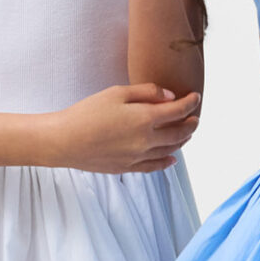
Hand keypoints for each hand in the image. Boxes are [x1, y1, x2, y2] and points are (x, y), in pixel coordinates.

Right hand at [52, 83, 200, 172]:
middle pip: (179, 133)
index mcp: (145, 118)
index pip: (179, 111)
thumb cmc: (87, 113)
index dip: (190, 103)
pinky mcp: (128, 167)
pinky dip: (167, 161)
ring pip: (170, 150)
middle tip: (195, 118)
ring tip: (186, 134)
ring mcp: (139, 157)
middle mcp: (147, 140)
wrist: (64, 141)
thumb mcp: (116, 93)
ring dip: (182, 141)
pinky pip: (155, 166)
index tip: (195, 97)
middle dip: (191, 124)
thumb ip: (146, 92)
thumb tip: (170, 96)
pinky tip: (172, 158)